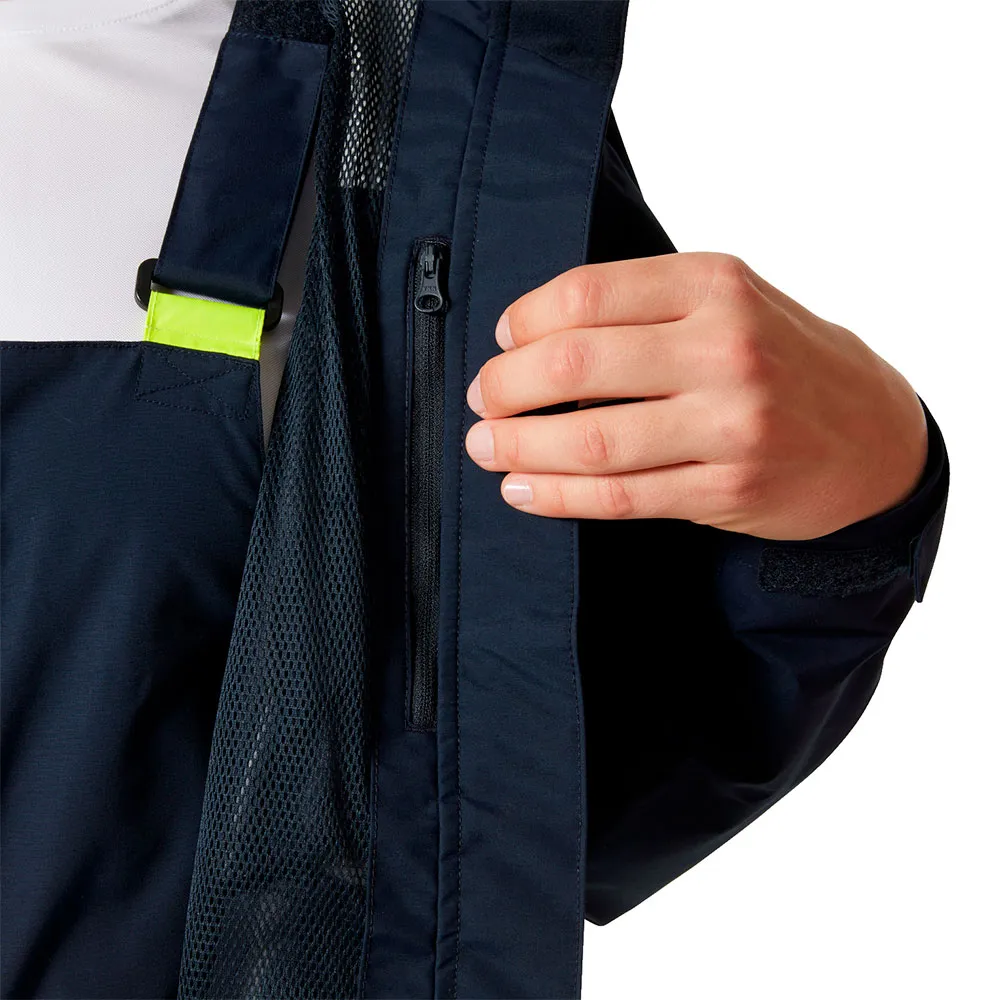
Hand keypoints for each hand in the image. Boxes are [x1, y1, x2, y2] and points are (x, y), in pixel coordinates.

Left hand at [464, 252, 927, 539]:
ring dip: (519, 447)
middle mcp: (725, 348)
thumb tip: (530, 336)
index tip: (501, 343)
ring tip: (486, 448)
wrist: (873, 434)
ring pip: (592, 439)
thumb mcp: (729, 302)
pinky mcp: (726, 488)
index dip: (524, 322)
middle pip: (576, 365)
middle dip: (507, 388)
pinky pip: (620, 496)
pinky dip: (558, 496)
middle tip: (482, 400)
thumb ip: (645, 307)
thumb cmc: (782, 361)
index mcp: (716, 285)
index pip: (587, 295)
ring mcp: (730, 423)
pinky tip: (523, 491)